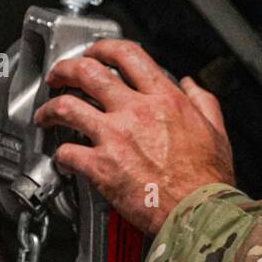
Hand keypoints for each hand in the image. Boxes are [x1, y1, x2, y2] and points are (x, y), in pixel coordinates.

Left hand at [33, 40, 234, 235]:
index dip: (103, 48)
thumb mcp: (216, 129)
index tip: (93, 53)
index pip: (126, 55)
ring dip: (50, 109)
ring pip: (67, 107)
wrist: (197, 213)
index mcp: (164, 98)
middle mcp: (135, 111)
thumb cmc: (208, 178)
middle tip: (58, 76)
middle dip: (66, 69)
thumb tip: (190, 85)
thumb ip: (202, 100)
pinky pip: (67, 153)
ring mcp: (115, 137)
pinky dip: (60, 155)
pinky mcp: (101, 167)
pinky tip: (62, 158)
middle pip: (88, 72)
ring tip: (45, 114)